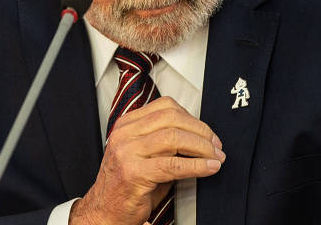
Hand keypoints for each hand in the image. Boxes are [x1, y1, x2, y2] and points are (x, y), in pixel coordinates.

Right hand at [69, 96, 224, 224]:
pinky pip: (173, 165)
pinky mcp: (134, 173)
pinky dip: (196, 165)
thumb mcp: (146, 155)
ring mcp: (127, 152)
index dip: (192, 118)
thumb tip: (201, 137)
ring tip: (215, 157)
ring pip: (174, 138)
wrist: (104, 213)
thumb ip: (167, 141)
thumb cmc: (128, 186)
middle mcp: (125, 134)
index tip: (207, 133)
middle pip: (173, 119)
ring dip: (202, 148)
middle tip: (216, 146)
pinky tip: (208, 168)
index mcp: (127, 124)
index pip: (166, 107)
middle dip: (201, 131)